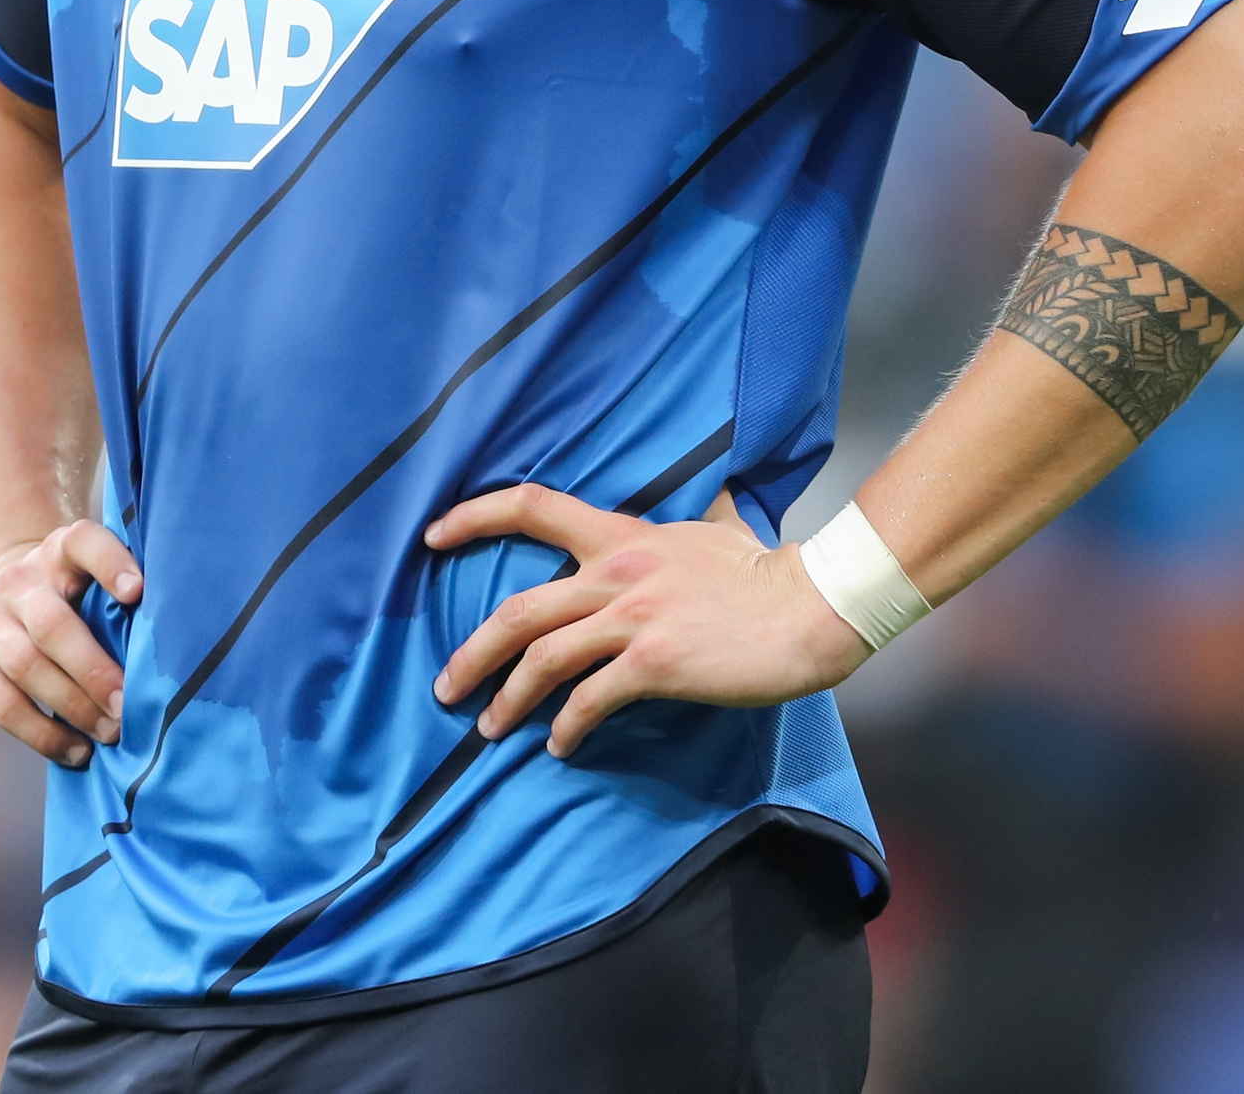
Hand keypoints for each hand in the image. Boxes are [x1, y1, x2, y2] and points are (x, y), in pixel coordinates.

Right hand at [0, 521, 139, 767]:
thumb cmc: (65, 596)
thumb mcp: (91, 576)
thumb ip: (124, 594)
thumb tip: (183, 637)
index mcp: (56, 551)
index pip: (83, 543)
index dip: (110, 563)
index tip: (137, 592)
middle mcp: (15, 581)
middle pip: (52, 624)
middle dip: (93, 671)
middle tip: (129, 708)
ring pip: (25, 667)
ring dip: (72, 708)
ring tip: (110, 734)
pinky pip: (3, 705)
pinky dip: (42, 734)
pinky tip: (77, 750)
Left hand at [425, 484, 869, 758]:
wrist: (811, 607)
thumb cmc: (769, 573)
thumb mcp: (720, 529)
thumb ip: (702, 518)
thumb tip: (718, 498)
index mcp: (623, 536)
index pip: (532, 506)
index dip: (474, 516)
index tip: (432, 535)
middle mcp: (617, 572)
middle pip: (519, 608)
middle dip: (473, 651)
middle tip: (446, 685)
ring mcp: (634, 618)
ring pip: (543, 658)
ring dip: (508, 699)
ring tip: (490, 727)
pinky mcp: (654, 662)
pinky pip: (589, 700)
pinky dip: (566, 727)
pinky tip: (560, 745)